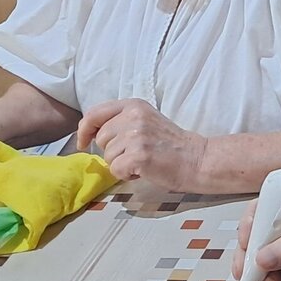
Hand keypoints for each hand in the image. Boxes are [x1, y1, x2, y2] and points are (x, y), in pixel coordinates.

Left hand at [77, 100, 205, 188]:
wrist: (197, 159)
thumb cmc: (171, 144)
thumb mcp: (146, 121)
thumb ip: (121, 121)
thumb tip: (90, 134)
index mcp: (134, 105)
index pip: (95, 113)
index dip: (84, 129)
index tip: (84, 142)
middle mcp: (134, 116)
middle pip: (101, 138)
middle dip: (113, 151)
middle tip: (135, 153)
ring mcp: (136, 135)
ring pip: (107, 156)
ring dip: (121, 164)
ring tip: (142, 161)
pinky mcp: (139, 155)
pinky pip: (116, 170)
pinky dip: (127, 175)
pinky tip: (143, 170)